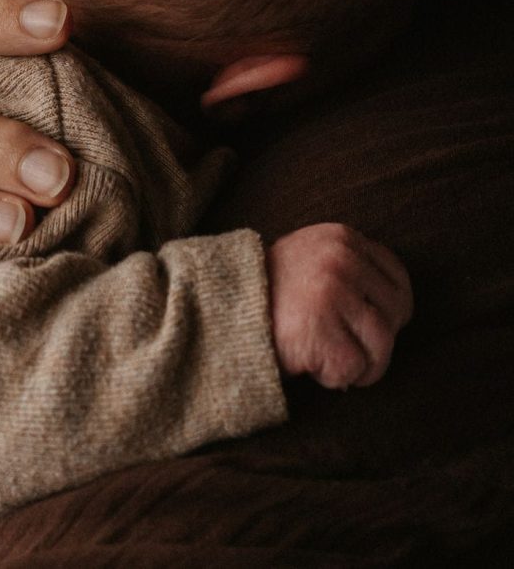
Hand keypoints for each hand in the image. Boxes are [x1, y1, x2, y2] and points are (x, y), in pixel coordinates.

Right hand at [267, 224, 412, 389]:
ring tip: (330, 363)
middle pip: (396, 311)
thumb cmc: (266, 295)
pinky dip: (335, 378)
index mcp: (340, 237)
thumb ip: (348, 266)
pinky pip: (354, 369)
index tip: (365, 326)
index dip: (387, 310)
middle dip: (377, 340)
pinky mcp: (320, 329)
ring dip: (362, 366)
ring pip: (382, 344)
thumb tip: (398, 307)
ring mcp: (331, 292)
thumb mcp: (308, 259)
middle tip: (347, 350)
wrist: (216, 312)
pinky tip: (310, 367)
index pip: (398, 278)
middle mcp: (340, 258)